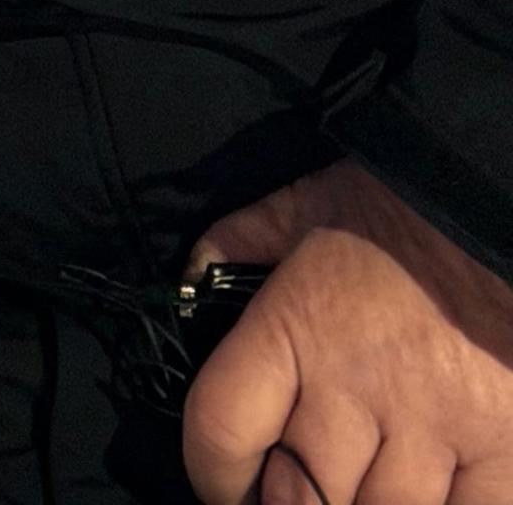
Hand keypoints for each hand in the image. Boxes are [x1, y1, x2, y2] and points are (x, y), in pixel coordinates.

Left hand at [183, 157, 512, 502]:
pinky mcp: (501, 452)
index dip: (211, 473)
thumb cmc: (404, 210)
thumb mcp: (309, 204)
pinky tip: (424, 498)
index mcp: (297, 325)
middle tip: (297, 486)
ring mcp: (434, 426)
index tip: (224, 482)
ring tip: (358, 489)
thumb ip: (244, 239)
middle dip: (288, 502)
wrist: (495, 202)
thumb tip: (194, 274)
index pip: (220, 428)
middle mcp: (357, 384)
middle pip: (298, 499)